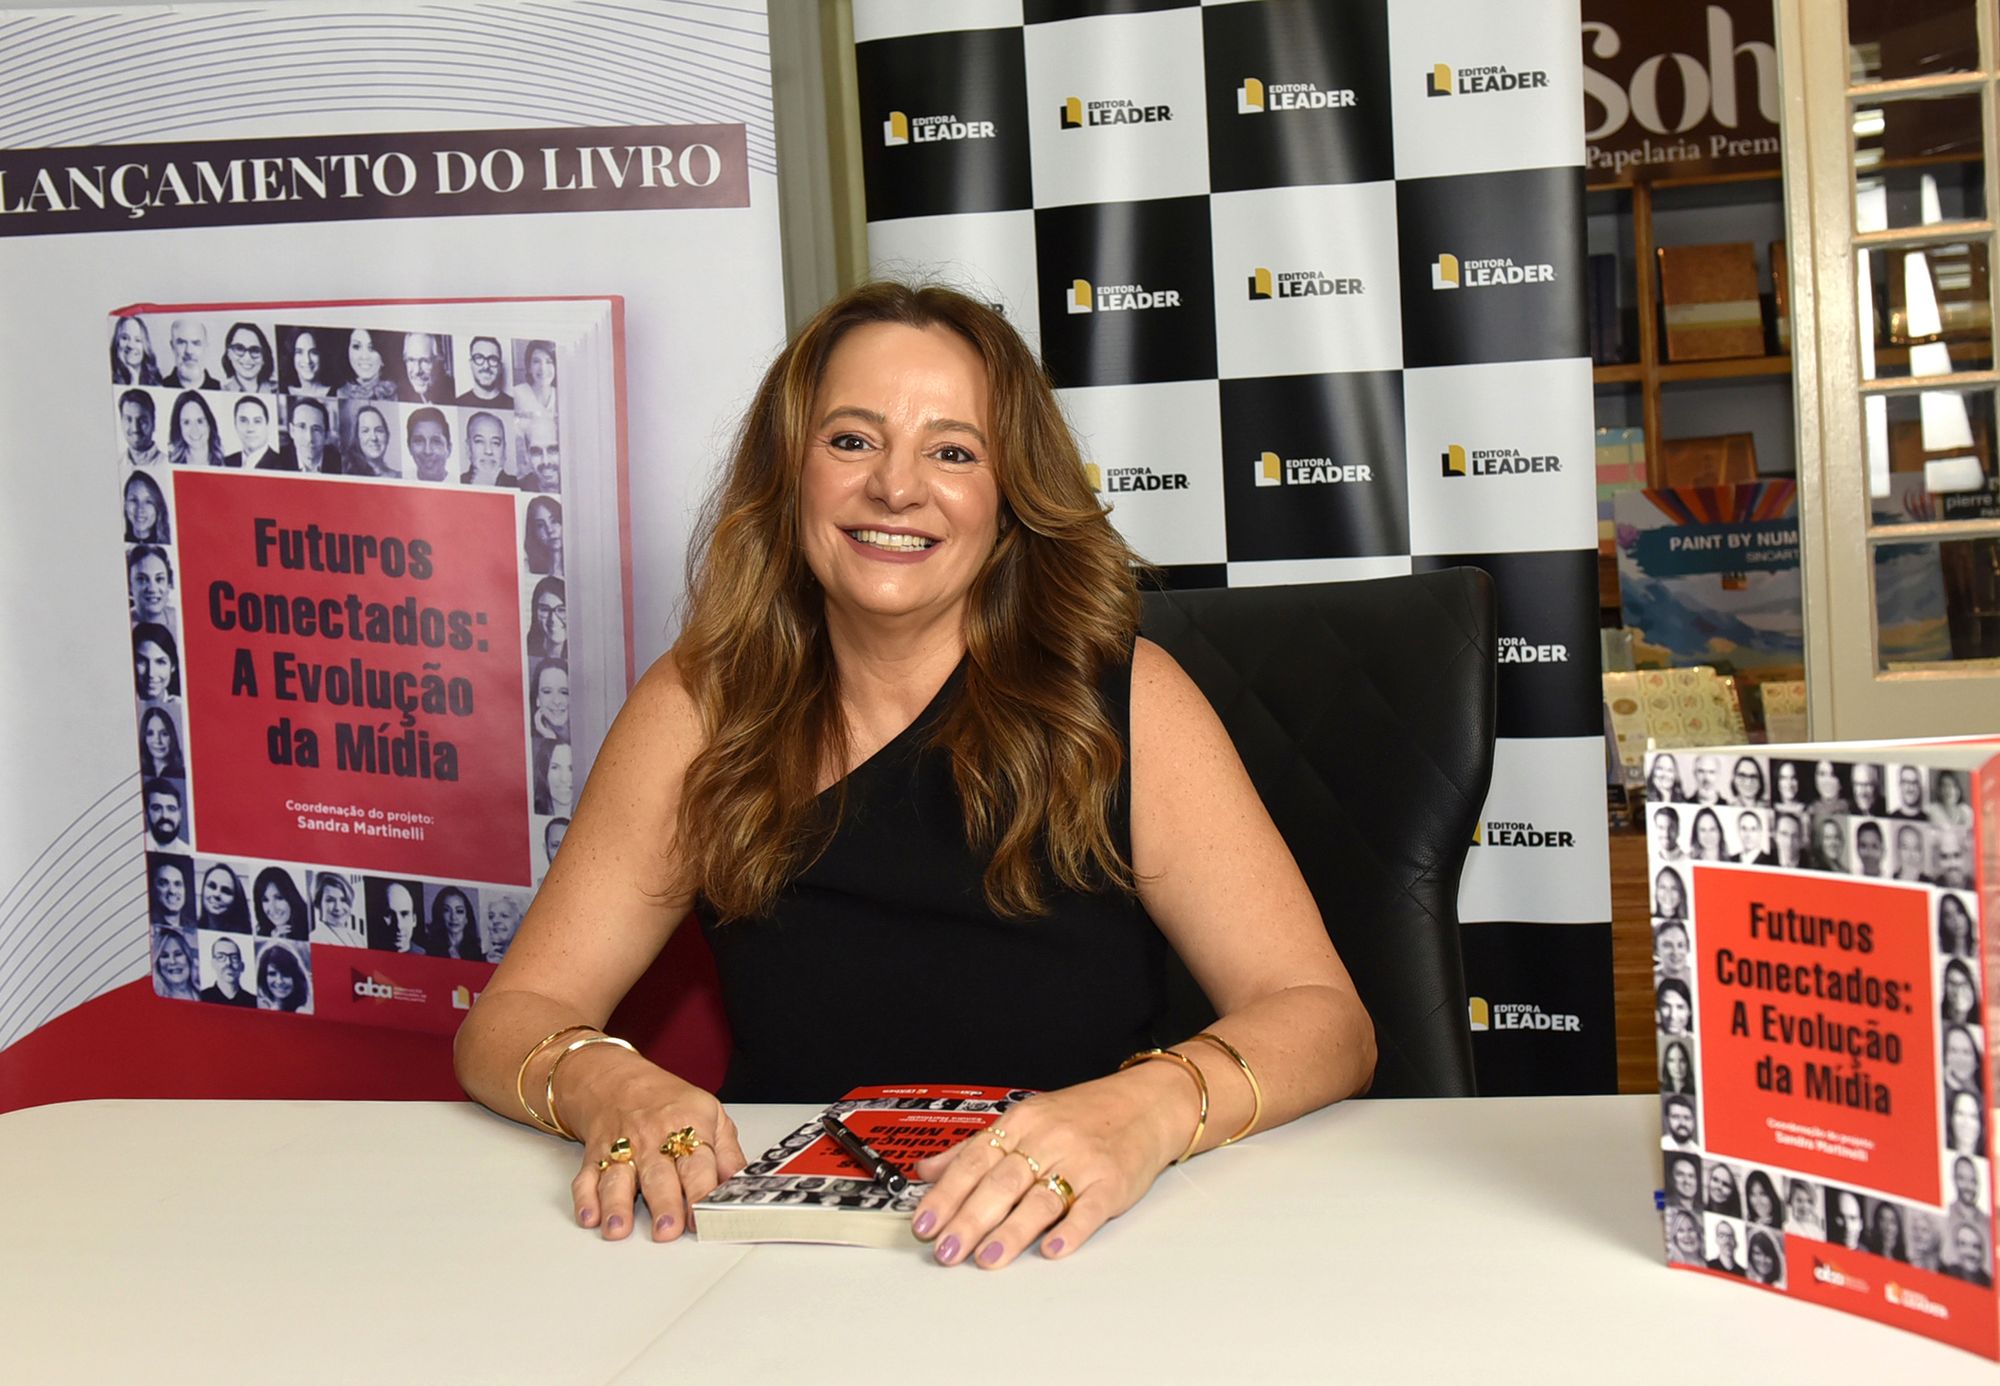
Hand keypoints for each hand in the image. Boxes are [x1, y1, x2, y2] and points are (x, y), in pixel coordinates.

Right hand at [567, 1061, 748, 1242]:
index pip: (697, 1165)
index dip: (700, 1192)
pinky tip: (589, 1217)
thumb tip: (744, 1183)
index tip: (702, 1216)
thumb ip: (727, 1154)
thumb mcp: (711, 1115)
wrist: (618, 1080)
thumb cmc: (669, 1102)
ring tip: (618, 1229)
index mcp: (687, 1129)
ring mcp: (621, 1150)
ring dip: (617, 1205)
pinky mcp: (594, 1158)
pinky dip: (585, 1199)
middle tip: (666, 1230)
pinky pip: (587, 1179)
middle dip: (662, 1204)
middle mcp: (652, 1141)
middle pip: (658, 1176)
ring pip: (618, 1179)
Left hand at [909, 1068, 1187, 1268]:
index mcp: (1022, 1122)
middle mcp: (1048, 1139)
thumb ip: (975, 1148)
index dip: (947, 1194)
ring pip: (1040, 1198)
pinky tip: (1052, 1248)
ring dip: (1012, 1231)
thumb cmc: (1082, 1116)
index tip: (925, 1224)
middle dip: (971, 1219)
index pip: (975, 1160)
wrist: (1146, 1104)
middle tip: (947, 1250)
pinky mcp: (1112, 1182)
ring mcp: (1082, 1160)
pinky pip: (1089, 1208)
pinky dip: (1071, 1229)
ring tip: (987, 1258)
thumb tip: (926, 1171)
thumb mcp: (1026, 1119)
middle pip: (1002, 1182)